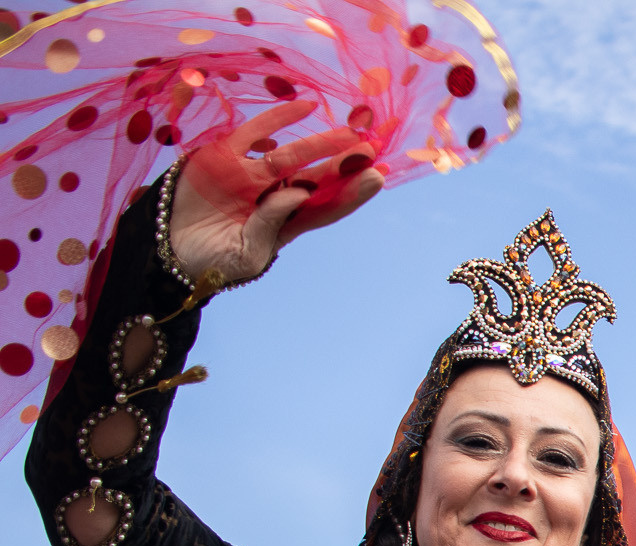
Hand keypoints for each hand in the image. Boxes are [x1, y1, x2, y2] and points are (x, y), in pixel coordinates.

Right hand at [168, 102, 383, 286]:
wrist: (168, 249)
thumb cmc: (212, 260)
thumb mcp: (246, 252)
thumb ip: (271, 224)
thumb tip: (298, 193)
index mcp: (287, 224)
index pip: (327, 206)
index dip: (352, 192)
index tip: (377, 177)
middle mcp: (276, 196)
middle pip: (319, 178)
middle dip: (345, 164)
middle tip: (372, 148)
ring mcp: (252, 176)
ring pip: (293, 154)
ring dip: (320, 142)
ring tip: (349, 130)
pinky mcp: (224, 157)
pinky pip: (254, 133)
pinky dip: (276, 120)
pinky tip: (301, 106)